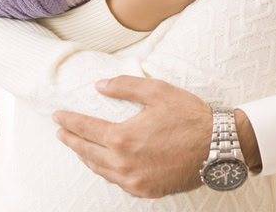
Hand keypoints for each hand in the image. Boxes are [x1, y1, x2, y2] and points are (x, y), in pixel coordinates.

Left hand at [53, 76, 210, 197]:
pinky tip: (104, 164)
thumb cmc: (190, 117)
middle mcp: (124, 163)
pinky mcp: (145, 190)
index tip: (58, 116)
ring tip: (78, 146)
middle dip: (71, 140)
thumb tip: (100, 86)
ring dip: (85, 156)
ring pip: (99, 169)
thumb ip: (124, 87)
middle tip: (61, 132)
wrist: (217, 147)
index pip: (85, 129)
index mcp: (123, 138)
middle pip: (86, 151)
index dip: (69, 121)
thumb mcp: (157, 92)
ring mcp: (134, 180)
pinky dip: (105, 171)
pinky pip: (117, 181)